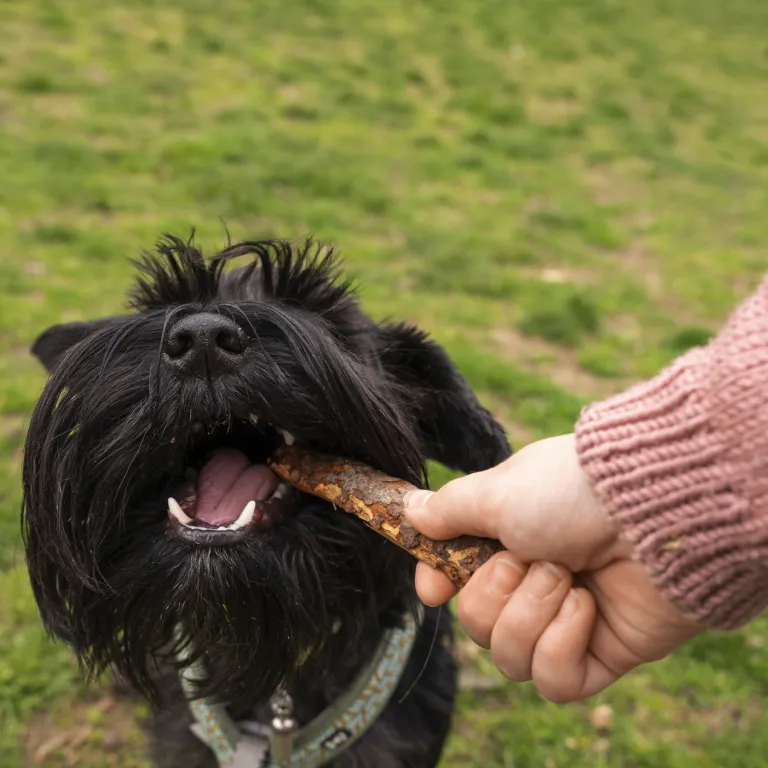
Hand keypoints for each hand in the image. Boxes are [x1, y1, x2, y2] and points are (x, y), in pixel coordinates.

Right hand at [405, 434, 700, 702]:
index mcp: (508, 539)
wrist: (652, 512)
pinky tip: (587, 608)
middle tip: (531, 557)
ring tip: (568, 578)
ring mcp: (567, 621)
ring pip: (510, 658)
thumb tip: (412, 512)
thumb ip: (449, 510)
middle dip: (497, 592)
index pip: (457, 579)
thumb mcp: (495, 492)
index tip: (433, 590)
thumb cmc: (569, 491)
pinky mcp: (601, 655)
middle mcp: (534, 581)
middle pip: (477, 625)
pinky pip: (554, 681)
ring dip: (532, 613)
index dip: (438, 586)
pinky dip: (562, 643)